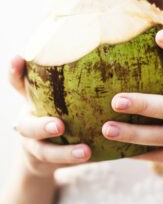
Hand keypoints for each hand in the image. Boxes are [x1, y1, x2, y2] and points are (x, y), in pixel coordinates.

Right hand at [9, 57, 91, 177]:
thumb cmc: (61, 112)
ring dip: (64, 152)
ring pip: (43, 150)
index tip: (18, 58)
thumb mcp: (59, 95)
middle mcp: (29, 121)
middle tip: (59, 126)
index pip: (18, 85)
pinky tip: (90, 156)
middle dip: (41, 125)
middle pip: (26, 125)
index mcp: (32, 102)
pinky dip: (72, 160)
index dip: (15, 73)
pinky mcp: (45, 160)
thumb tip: (101, 47)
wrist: (45, 152)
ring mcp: (34, 143)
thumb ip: (72, 78)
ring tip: (85, 152)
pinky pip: (57, 163)